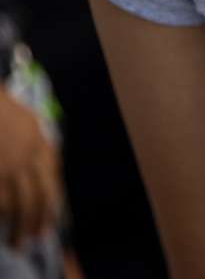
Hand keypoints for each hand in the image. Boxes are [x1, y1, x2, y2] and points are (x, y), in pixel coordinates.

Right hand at [0, 90, 60, 247]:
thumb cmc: (3, 108)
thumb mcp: (30, 123)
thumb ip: (39, 146)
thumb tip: (49, 171)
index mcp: (40, 144)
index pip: (52, 181)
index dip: (53, 204)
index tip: (52, 220)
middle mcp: (27, 158)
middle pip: (39, 196)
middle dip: (39, 220)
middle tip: (37, 238)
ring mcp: (5, 167)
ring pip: (17, 203)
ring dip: (18, 225)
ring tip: (17, 241)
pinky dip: (1, 213)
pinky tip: (2, 221)